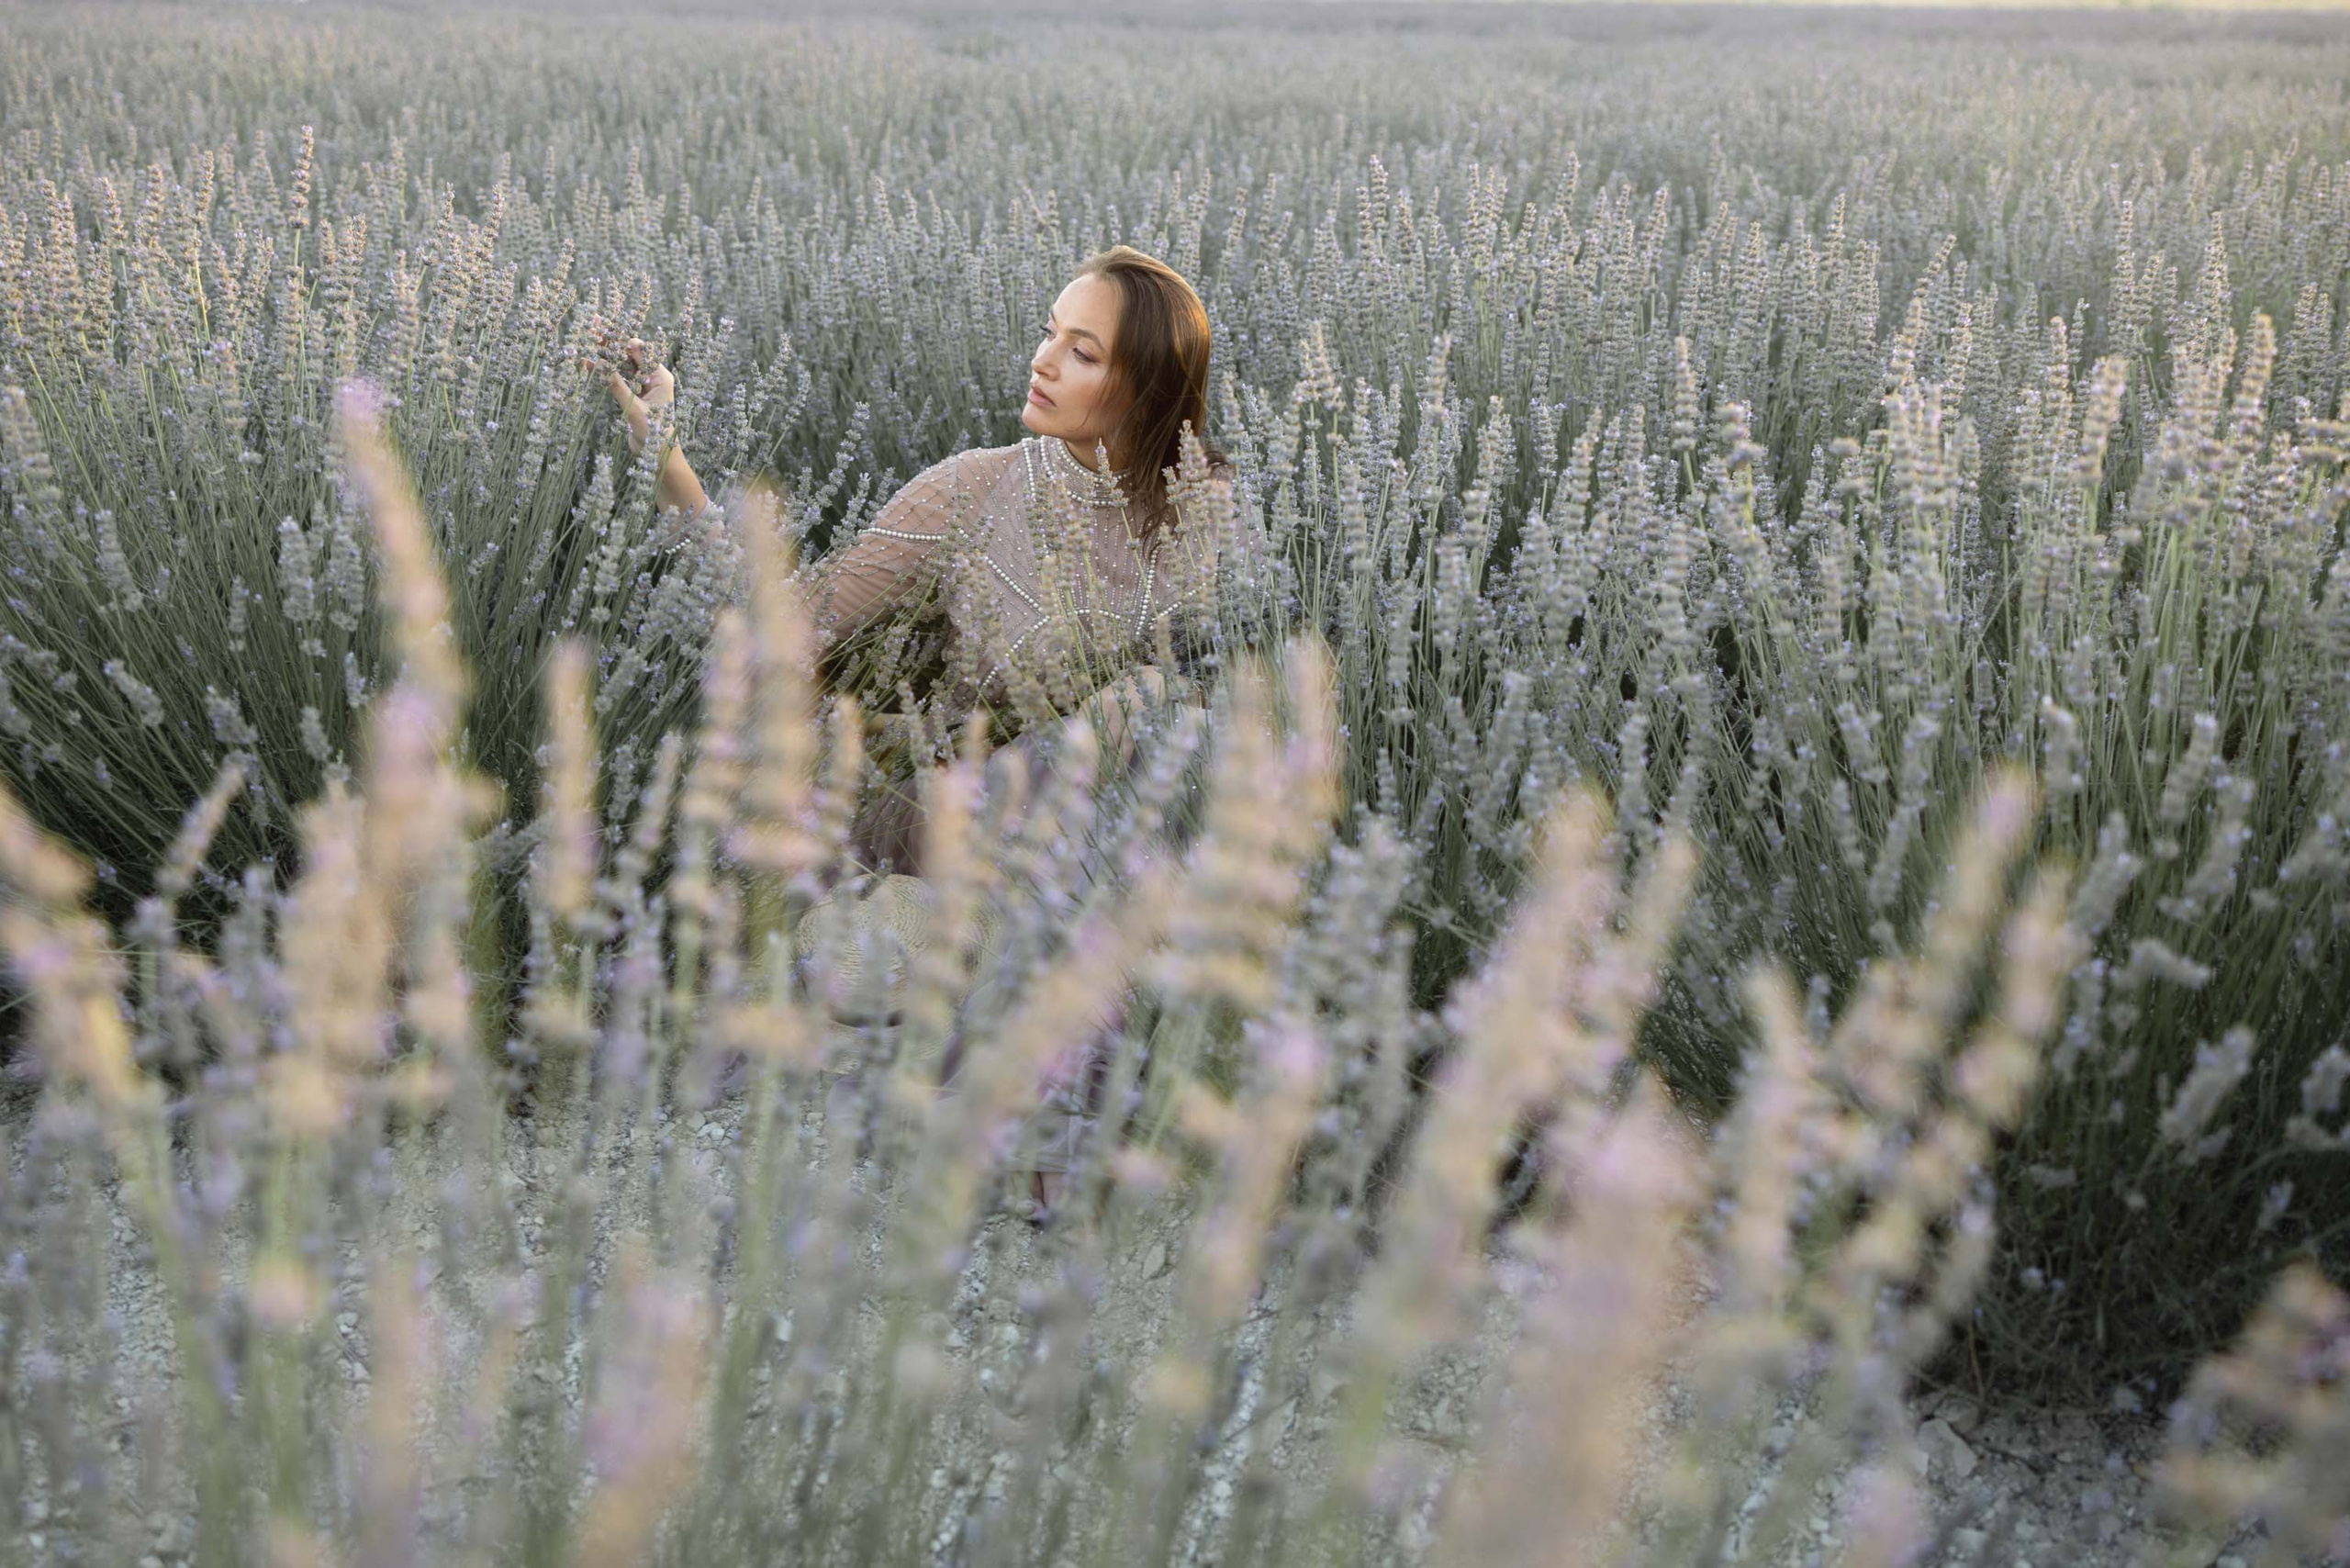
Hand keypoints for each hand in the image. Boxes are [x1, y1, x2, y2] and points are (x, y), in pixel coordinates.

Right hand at [594, 334, 674, 455]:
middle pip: (629, 354)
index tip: (604, 331)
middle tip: (593, 324)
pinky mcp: (632, 396)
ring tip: (587, 337)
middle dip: (611, 341)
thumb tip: (600, 362)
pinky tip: (587, 362)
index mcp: (660, 376)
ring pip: (621, 364)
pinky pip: (617, 378)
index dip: (621, 339)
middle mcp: (652, 378)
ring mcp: (641, 386)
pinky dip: (604, 371)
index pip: (640, 350)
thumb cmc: (654, 433)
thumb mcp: (633, 408)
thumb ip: (617, 385)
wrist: (658, 457)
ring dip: (605, 353)